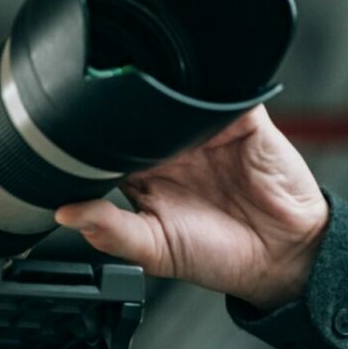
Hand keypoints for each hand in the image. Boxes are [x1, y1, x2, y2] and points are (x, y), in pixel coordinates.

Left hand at [54, 106, 327, 310]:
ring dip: (161, 94)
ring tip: (151, 105)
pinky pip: (221, 91)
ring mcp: (205, 130)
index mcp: (143, 174)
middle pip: (135, 112)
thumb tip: (65, 214)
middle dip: (123, 110)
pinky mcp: (242, 119)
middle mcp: (171, 148)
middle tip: (111, 115)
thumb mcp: (155, 251)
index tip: (71, 137)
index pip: (106, 143)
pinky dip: (208, 90)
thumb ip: (110, 232)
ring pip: (171, 94)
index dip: (90, 139)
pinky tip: (194, 106)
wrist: (282, 257)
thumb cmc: (219, 255)